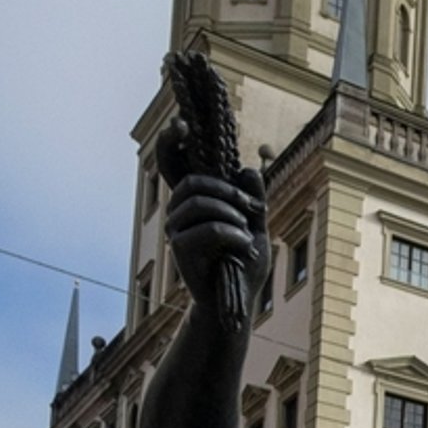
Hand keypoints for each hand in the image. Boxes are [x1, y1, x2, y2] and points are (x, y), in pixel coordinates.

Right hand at [157, 122, 271, 320]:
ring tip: (246, 231)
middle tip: (251, 207)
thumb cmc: (243, 264)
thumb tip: (247, 169)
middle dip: (226, 189)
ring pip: (198, 202)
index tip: (180, 124)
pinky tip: (244, 245)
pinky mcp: (181, 251)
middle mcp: (181, 213)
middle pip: (193, 181)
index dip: (170, 142)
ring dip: (231, 212)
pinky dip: (231, 234)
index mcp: (197, 202)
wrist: (237, 303)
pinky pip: (206, 230)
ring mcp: (178, 231)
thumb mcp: (257, 227)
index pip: (176, 166)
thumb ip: (253, 200)